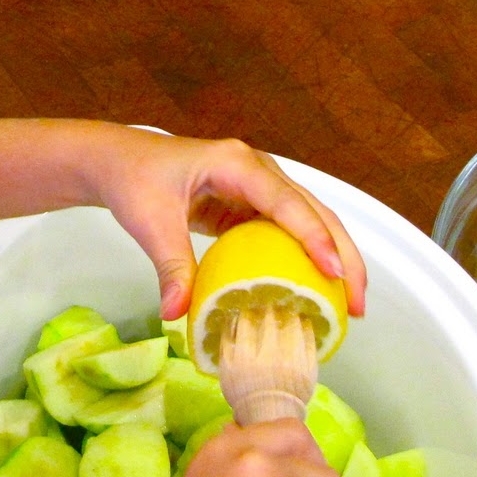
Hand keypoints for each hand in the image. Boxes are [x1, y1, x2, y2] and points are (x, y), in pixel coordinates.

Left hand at [86, 130, 366, 320]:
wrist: (119, 162)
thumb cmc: (134, 178)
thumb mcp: (150, 222)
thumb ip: (169, 266)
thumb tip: (177, 314)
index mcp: (236, 163)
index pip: (284, 201)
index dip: (312, 235)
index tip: (332, 272)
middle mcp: (258, 170)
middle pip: (315, 210)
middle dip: (342, 254)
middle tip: (357, 303)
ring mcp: (260, 187)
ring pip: (311, 221)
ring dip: (334, 259)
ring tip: (350, 306)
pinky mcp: (253, 206)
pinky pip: (289, 233)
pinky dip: (306, 261)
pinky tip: (314, 294)